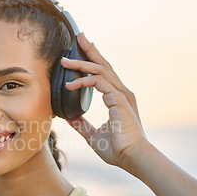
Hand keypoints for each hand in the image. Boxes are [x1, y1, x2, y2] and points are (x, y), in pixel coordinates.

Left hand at [62, 33, 146, 169]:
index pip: (104, 74)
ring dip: (81, 64)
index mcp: (118, 98)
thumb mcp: (92, 135)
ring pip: (100, 71)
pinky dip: (83, 81)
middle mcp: (121, 92)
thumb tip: (68, 118)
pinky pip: (99, 83)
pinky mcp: (119, 100)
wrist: (133, 158)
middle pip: (104, 65)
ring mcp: (122, 95)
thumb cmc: (117, 149)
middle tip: (78, 37)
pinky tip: (70, 85)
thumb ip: (81, 124)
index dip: (93, 61)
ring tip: (64, 61)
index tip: (82, 51)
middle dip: (90, 50)